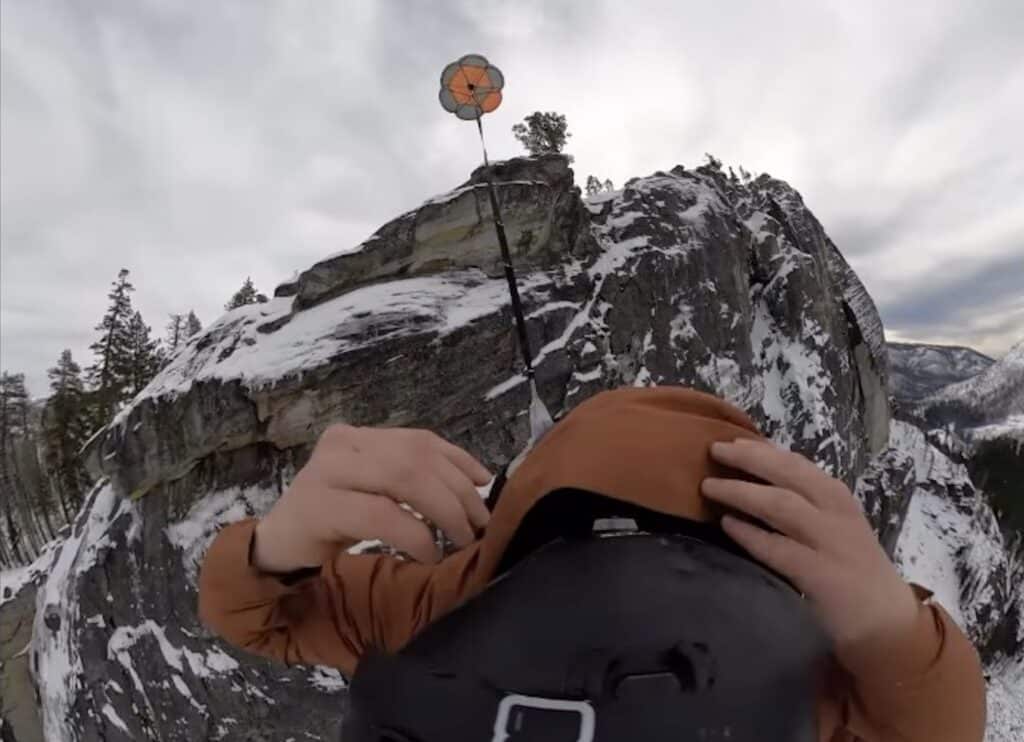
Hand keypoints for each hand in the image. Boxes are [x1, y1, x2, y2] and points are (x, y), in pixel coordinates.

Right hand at [252, 424, 491, 571]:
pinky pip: (380, 514)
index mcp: (358, 436)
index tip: (486, 486)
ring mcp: (325, 471)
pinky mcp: (317, 506)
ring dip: (443, 511)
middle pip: (416, 458)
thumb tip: (478, 484)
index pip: (420, 440)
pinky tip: (429, 552)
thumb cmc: (332, 524)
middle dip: (457, 492)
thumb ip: (413, 480)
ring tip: (461, 538)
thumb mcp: (376, 494)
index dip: (459, 461)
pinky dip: (414, 534)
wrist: (276, 549)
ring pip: (402, 478)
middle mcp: (341, 444)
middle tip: (479, 525)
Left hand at [701, 438, 919, 664]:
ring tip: (709, 487)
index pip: (796, 464)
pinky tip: (728, 525)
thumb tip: (751, 479)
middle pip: (787, 475)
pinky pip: (778, 549)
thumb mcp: (832, 526)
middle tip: (713, 450)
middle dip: (748, 459)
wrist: (888, 624)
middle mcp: (835, 513)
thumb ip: (802, 504)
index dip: (761, 449)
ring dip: (741, 492)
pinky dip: (750, 534)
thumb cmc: (850, 569)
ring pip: (780, 505)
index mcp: (836, 498)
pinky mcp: (821, 576)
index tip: (731, 439)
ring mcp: (830, 544)